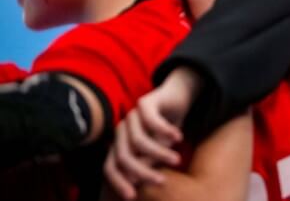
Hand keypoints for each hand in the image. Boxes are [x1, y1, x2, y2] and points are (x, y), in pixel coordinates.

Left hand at [103, 68, 199, 198]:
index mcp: (120, 144)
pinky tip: (179, 137)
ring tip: (176, 159)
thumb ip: (149, 163)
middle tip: (161, 181)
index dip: (118, 183)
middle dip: (142, 171)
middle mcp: (121, 131)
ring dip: (158, 152)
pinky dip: (165, 131)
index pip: (110, 167)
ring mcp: (131, 116)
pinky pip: (151, 121)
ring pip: (138, 141)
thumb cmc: (167, 128)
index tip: (133, 197)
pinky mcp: (144, 102)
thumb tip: (140, 185)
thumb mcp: (160, 150)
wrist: (177, 97)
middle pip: (123, 156)